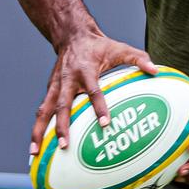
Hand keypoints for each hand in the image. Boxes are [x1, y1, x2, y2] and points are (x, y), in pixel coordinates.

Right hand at [30, 34, 156, 156]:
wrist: (72, 35)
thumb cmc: (100, 46)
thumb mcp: (120, 48)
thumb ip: (139, 58)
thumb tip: (156, 70)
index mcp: (86, 70)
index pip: (93, 91)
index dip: (99, 107)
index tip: (105, 124)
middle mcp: (67, 80)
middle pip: (62, 105)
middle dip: (62, 126)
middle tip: (65, 145)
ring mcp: (56, 86)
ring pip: (44, 111)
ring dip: (38, 132)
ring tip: (33, 153)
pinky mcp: (50, 90)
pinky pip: (42, 111)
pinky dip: (37, 129)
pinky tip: (35, 147)